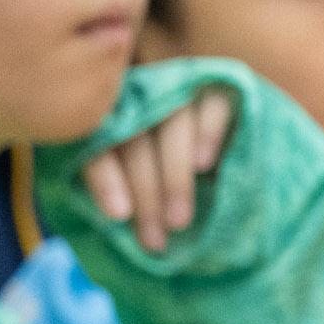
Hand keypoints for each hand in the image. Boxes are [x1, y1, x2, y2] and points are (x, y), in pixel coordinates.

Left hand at [76, 85, 233, 256]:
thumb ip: (125, 186)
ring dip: (174, 177)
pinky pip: (212, 103)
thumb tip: (122, 227)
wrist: (224, 115)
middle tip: (155, 240)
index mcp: (111, 112)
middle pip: (135, 140)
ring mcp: (179, 84)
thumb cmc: (160, 158)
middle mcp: (142, 92)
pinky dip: (207, 132)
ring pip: (173, 126)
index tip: (119, 216)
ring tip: (178, 221)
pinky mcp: (218, 82)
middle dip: (145, 193)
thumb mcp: (139, 168)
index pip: (99, 143)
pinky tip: (204, 164)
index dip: (106, 179)